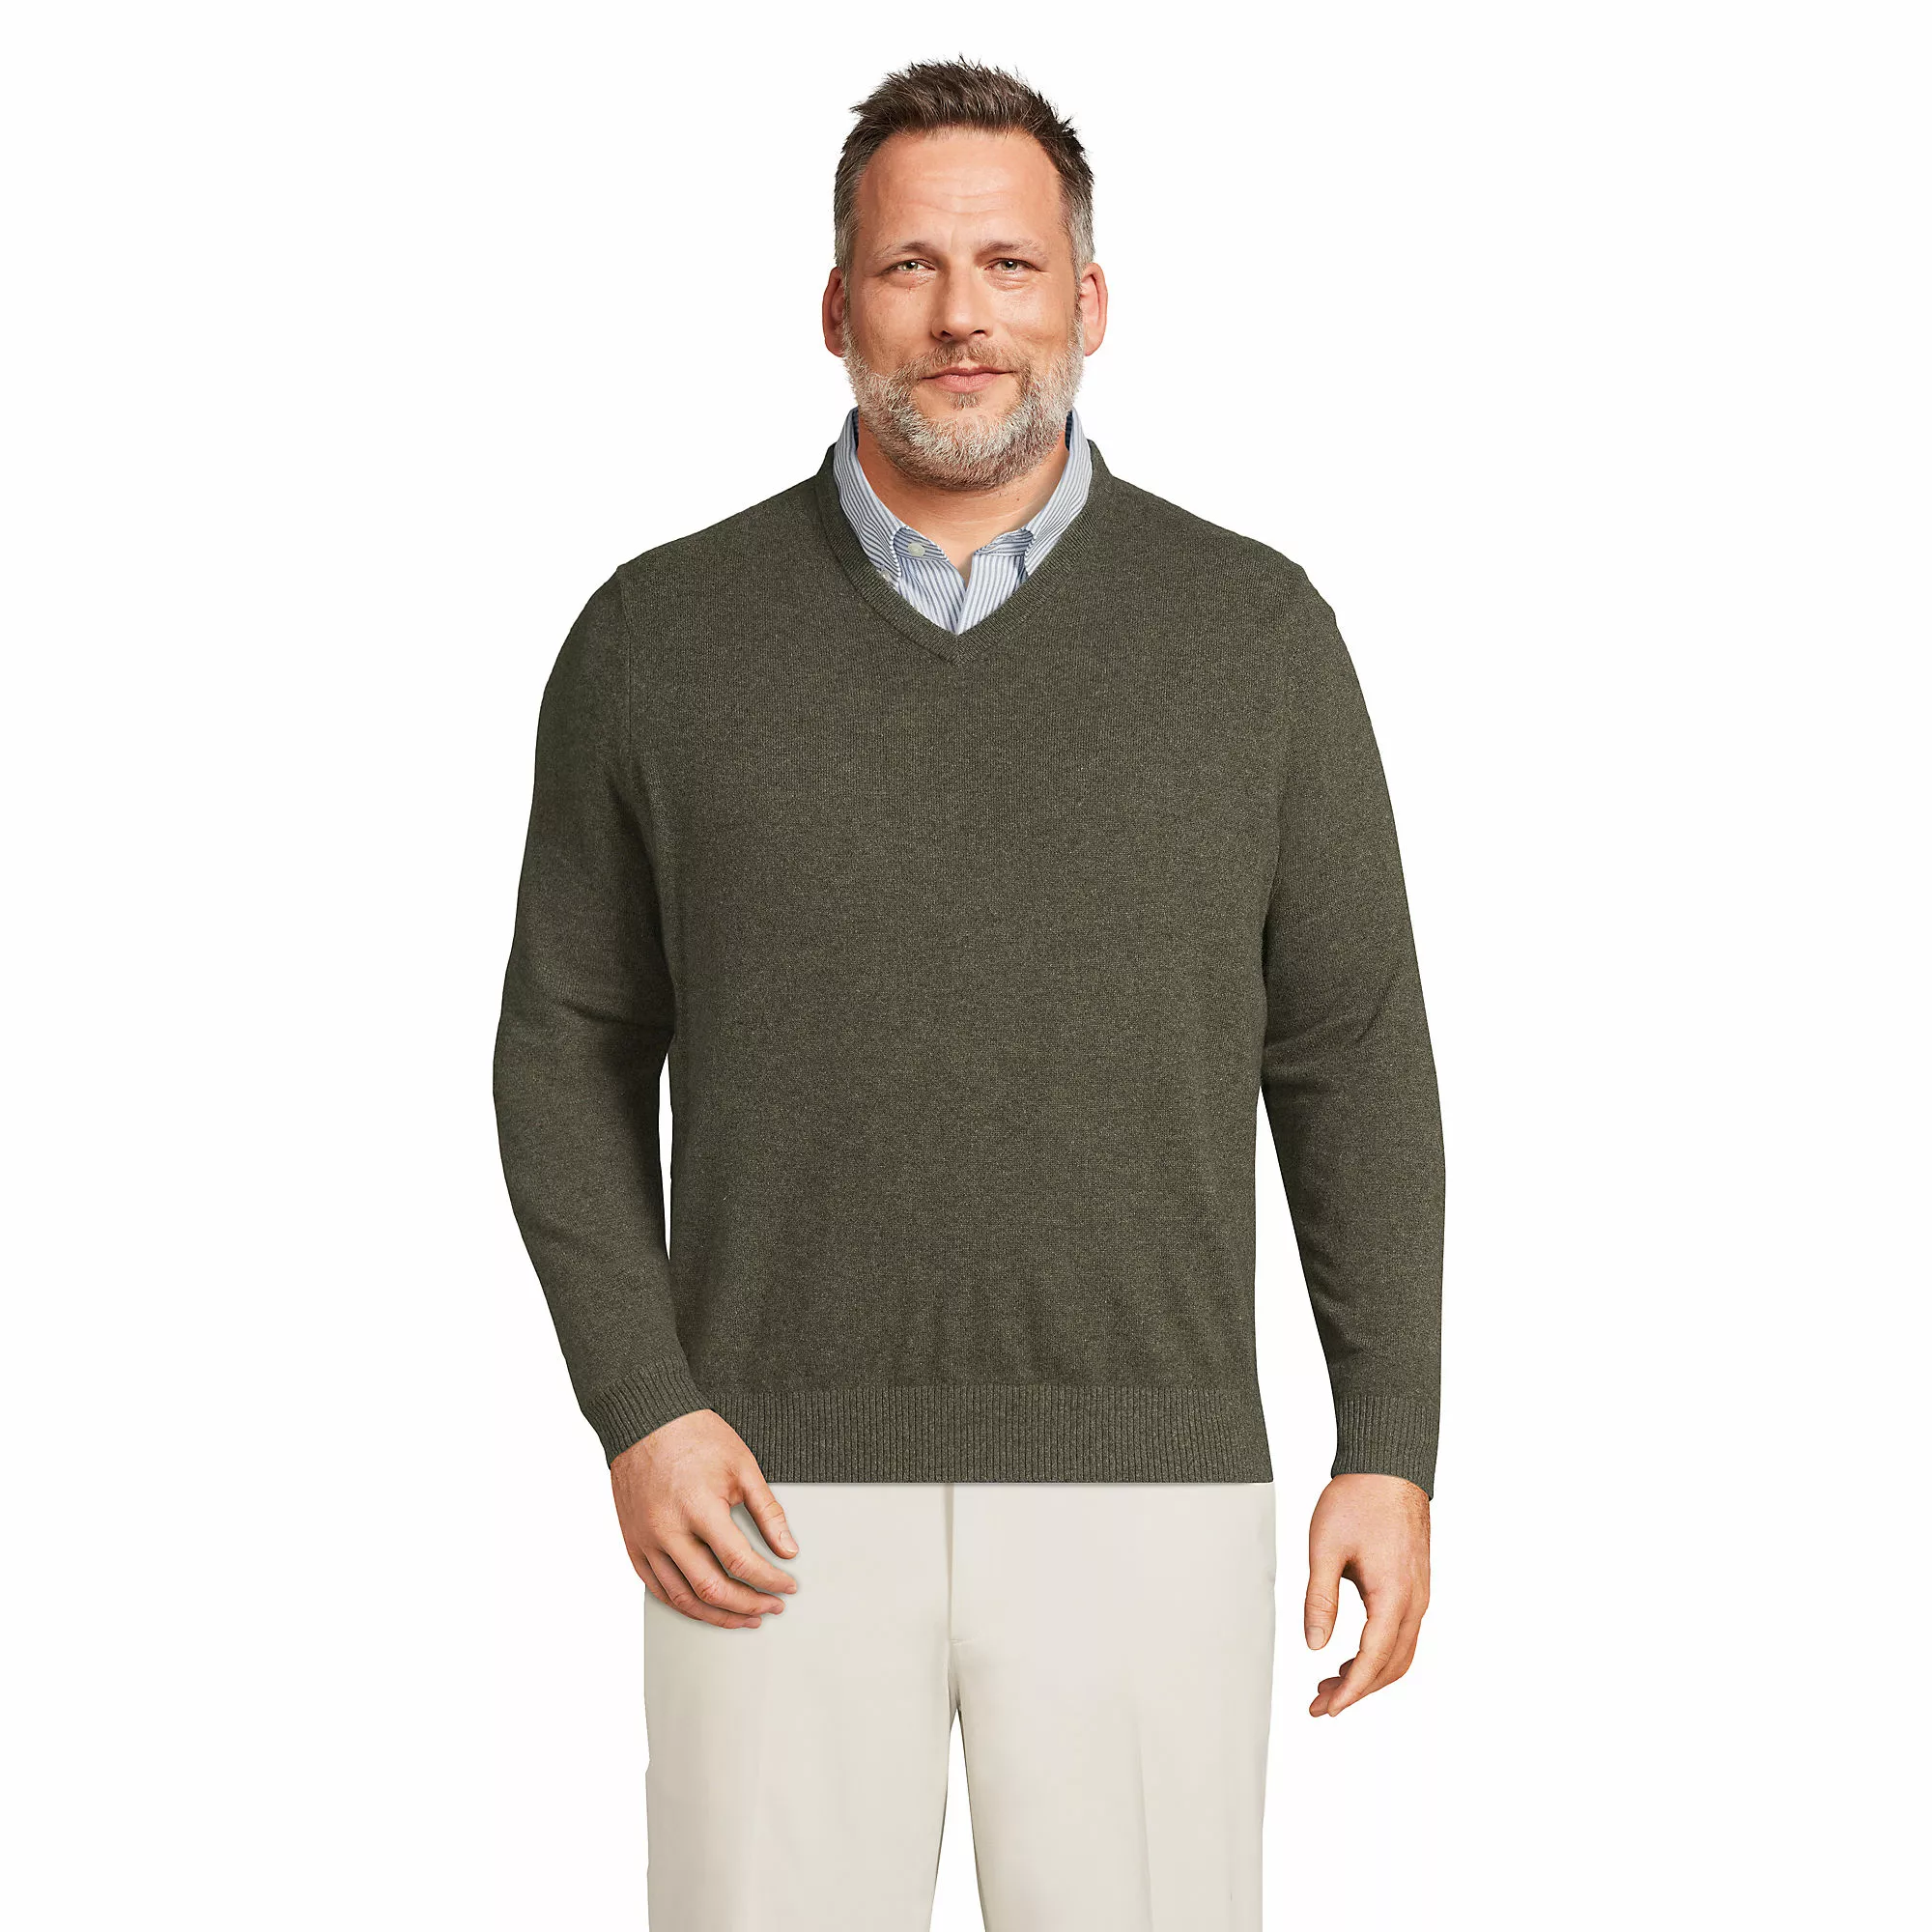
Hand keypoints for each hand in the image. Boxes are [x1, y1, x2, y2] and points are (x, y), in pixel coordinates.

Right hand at [611, 1409, 799, 1628]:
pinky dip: (684, 1604)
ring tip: (744, 1618)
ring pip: (682, 1599)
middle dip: (748, 1606)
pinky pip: (657, 1589)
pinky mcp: (633, 1543)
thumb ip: (768, 1511)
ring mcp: (646, 1540)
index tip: (787, 1585)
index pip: (741, 1562)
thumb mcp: (742, 1466)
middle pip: (712, 1589)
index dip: (770, 1580)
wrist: (645, 1419)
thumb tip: (788, 1548)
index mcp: (699, 1508)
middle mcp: (667, 1530)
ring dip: (717, 1615)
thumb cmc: (693, 1435)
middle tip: (772, 1607)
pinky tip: (705, 1606)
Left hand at [1303, 1472, 1429, 1715]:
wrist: (1389, 1466)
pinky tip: (1352, 1655)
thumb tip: (1314, 1645)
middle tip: (1319, 1702)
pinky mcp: (1415, 1586)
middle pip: (1391, 1666)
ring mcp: (1419, 1594)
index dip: (1350, 1691)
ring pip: (1400, 1654)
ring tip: (1330, 1684)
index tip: (1327, 1711)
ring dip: (1368, 1675)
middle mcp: (1414, 1601)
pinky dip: (1379, 1655)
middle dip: (1357, 1691)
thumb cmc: (1358, 1499)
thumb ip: (1319, 1600)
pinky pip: (1403, 1634)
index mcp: (1394, 1595)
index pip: (1373, 1660)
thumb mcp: (1325, 1548)